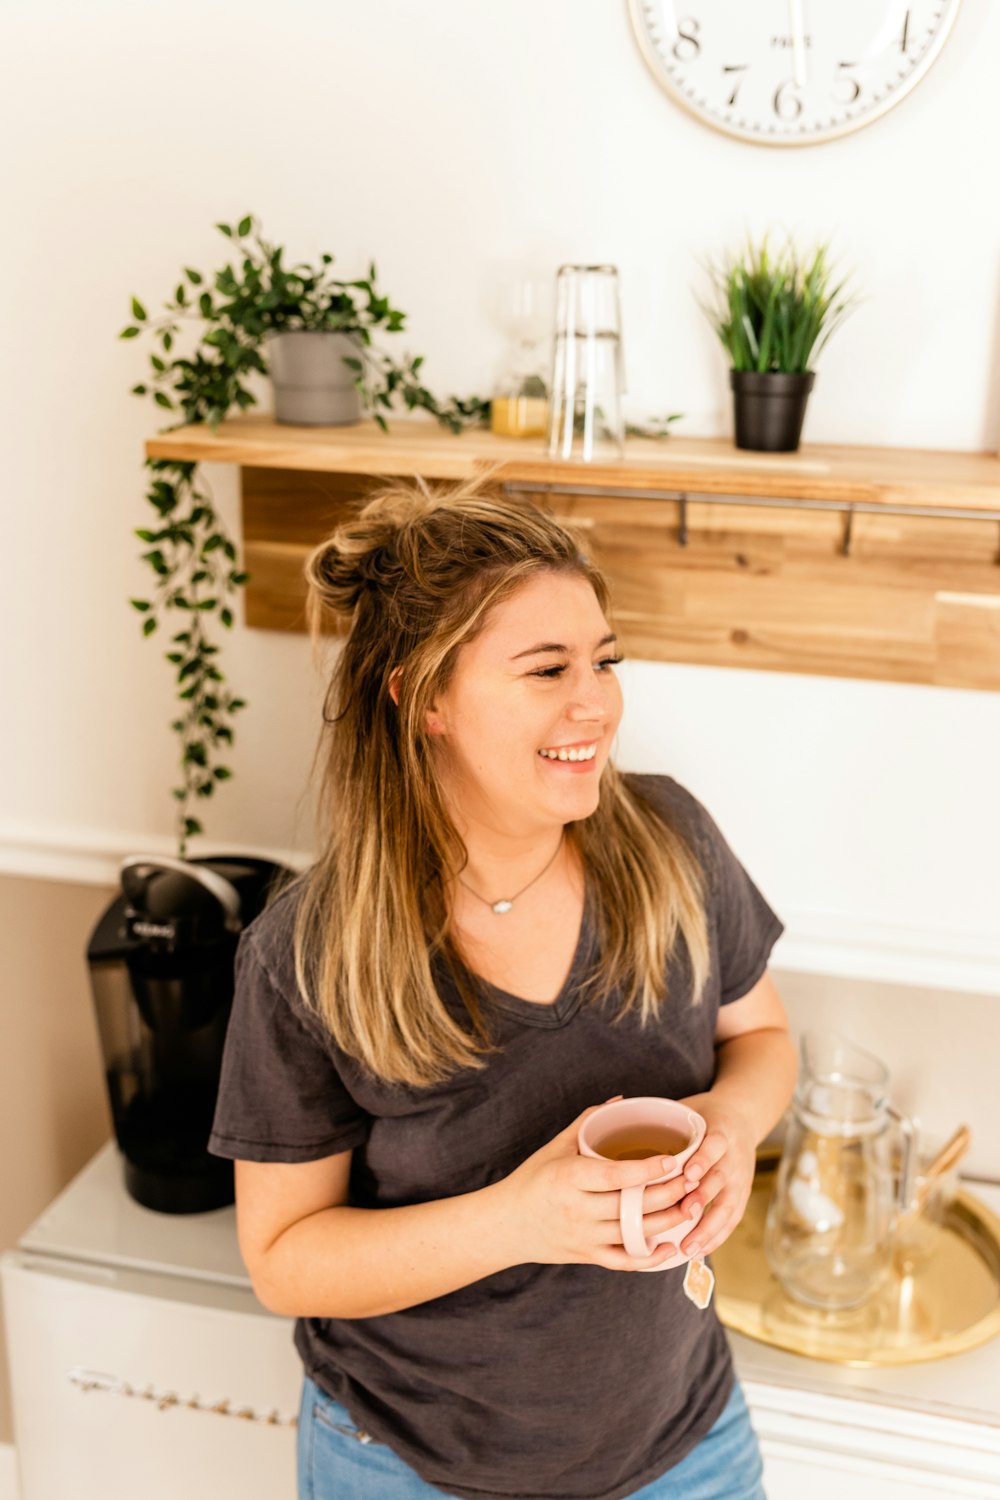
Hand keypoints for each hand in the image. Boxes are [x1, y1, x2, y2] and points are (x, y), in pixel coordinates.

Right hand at [493, 1100, 693, 1271]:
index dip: (646, 1170)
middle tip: (693, 1181)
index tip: (673, 1161)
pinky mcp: (586, 1256)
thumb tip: (621, 1101)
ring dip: (666, 1222)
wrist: (505, 1225)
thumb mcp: (554, 1148)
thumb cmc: (532, 1180)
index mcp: (568, 1178)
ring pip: (633, 1233)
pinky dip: (648, 1256)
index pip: (614, 1176)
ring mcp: (582, 1236)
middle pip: (630, 1206)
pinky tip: (670, 1245)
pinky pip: (623, 1260)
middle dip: (667, 1195)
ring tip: (691, 1207)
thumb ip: (587, 1122)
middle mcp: (576, 1209)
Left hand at [672, 1092, 757, 1260]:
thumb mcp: (690, 1108)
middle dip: (703, 1199)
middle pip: (721, 1179)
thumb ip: (663, 1120)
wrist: (741, 1116)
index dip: (703, 1160)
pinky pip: (732, 1219)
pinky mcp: (742, 1194)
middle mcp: (734, 1156)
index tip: (688, 1174)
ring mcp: (741, 1177)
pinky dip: (716, 1237)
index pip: (714, 1145)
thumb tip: (615, 1121)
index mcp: (722, 1131)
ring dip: (709, 1228)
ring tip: (687, 1247)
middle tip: (685, 1214)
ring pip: (729, 1206)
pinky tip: (699, 1251)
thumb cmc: (705, 1115)